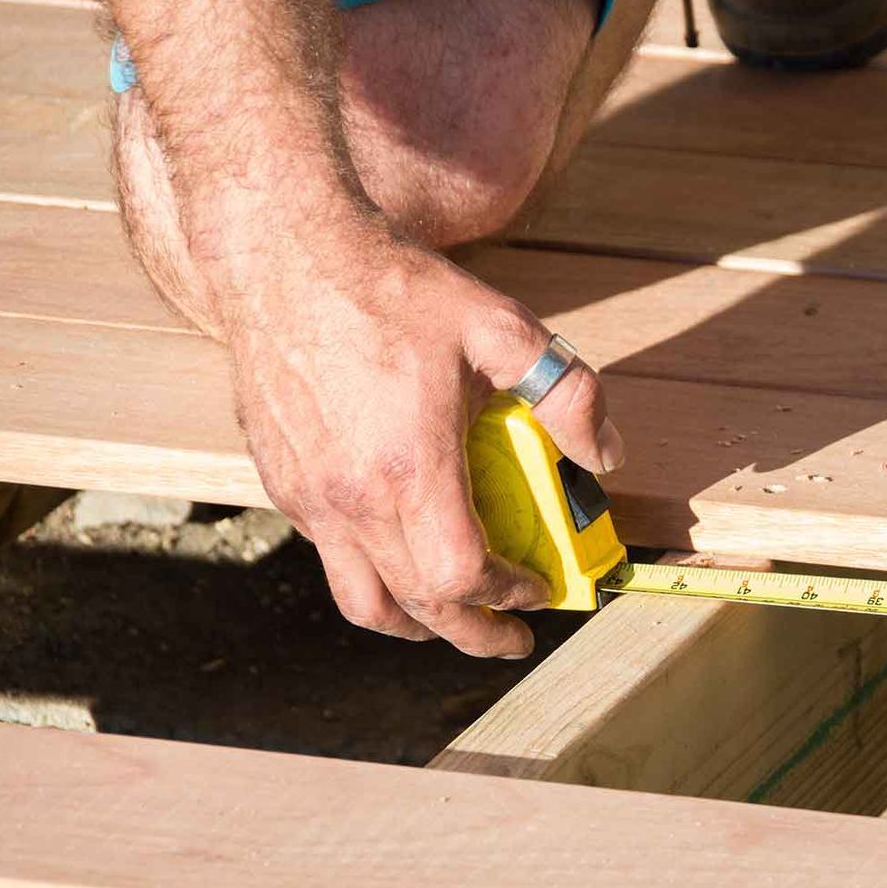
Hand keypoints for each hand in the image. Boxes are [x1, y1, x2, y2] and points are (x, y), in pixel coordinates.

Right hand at [220, 224, 624, 656]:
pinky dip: (373, 575)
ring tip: (452, 619)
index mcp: (408, 470)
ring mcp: (308, 496)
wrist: (281, 250)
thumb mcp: (500, 326)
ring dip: (414, 624)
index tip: (540, 588)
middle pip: (416, 607)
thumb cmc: (391, 286)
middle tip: (511, 637)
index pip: (461, 577)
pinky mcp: (281, 481)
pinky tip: (402, 550)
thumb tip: (606, 456)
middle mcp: (350, 498)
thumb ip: (567, 393)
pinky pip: (330, 557)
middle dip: (471, 632)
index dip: (508, 596)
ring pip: (361, 600)